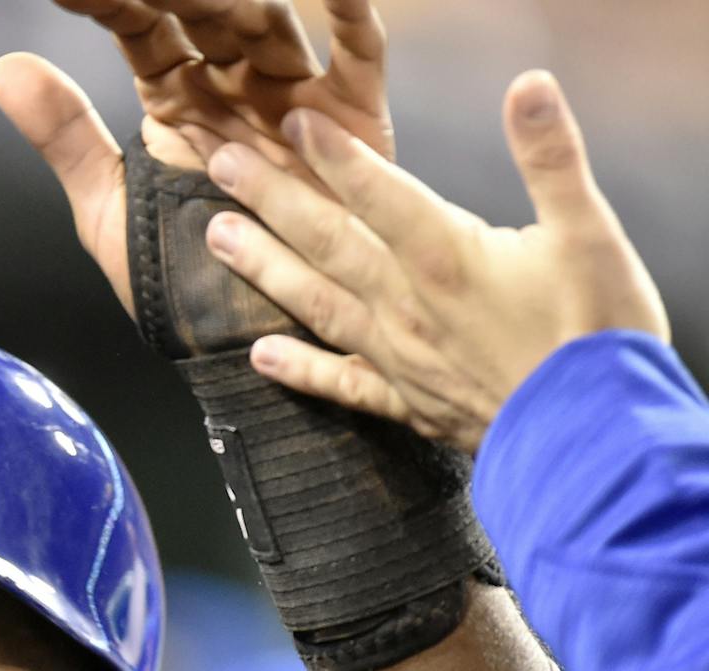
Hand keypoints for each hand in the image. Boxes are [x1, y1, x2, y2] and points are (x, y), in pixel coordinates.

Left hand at [0, 0, 391, 315]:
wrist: (243, 347)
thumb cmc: (178, 281)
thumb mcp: (108, 208)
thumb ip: (64, 136)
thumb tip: (2, 68)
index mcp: (176, 99)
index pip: (142, 29)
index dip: (112, 3)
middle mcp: (234, 87)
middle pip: (210, 15)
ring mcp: (293, 99)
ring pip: (272, 28)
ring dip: (247, 3)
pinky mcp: (352, 123)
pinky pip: (360, 59)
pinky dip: (354, 17)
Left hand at [200, 72, 668, 452]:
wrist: (595, 440)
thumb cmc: (598, 335)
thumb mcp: (591, 233)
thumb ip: (552, 158)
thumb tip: (528, 86)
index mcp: (447, 259)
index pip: (378, 194)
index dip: (334, 155)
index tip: (292, 124)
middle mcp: (407, 306)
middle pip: (327, 242)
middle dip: (272, 199)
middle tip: (221, 167)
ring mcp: (399, 357)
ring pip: (316, 303)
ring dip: (263, 267)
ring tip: (215, 236)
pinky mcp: (408, 403)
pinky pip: (342, 383)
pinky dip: (299, 370)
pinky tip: (259, 357)